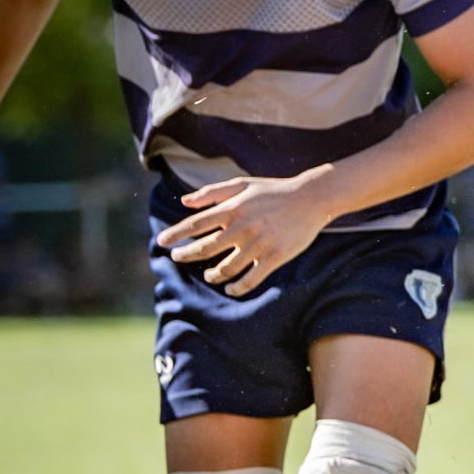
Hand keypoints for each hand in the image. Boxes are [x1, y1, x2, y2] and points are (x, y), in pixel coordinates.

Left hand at [155, 172, 333, 295]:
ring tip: (209, 275)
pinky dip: (237, 288)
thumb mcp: (242, 184)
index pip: (195, 224)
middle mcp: (242, 227)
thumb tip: (184, 202)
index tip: (161, 242)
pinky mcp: (275, 257)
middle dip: (186, 254)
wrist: (312, 198)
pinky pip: (251, 279)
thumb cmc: (274, 191)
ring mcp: (258, 244)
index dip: (175, 234)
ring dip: (213, 275)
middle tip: (178, 257)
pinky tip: (230, 288)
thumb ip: (212, 193)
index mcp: (232, 209)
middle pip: (205, 248)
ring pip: (226, 268)